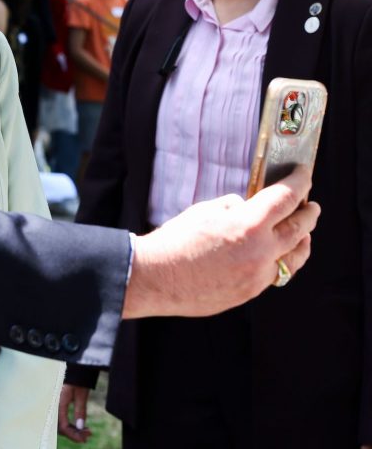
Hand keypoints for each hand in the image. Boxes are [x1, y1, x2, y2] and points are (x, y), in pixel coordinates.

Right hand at [57, 384, 91, 442]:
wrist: (75, 368)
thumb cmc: (77, 379)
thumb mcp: (81, 395)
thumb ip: (80, 411)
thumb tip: (81, 427)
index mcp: (58, 403)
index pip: (63, 426)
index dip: (73, 435)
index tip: (84, 438)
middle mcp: (54, 405)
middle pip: (60, 427)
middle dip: (74, 434)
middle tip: (87, 436)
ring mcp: (55, 405)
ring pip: (61, 424)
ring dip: (73, 430)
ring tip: (86, 431)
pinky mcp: (58, 405)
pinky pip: (61, 419)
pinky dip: (70, 424)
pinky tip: (80, 426)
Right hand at [124, 166, 318, 318]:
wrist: (156, 278)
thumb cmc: (174, 242)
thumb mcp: (205, 211)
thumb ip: (234, 208)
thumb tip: (247, 209)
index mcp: (249, 224)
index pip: (287, 197)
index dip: (300, 182)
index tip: (303, 174)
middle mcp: (261, 251)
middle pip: (300, 228)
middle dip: (308, 212)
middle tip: (311, 204)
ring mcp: (258, 275)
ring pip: (295, 256)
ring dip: (303, 240)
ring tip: (303, 233)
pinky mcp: (250, 292)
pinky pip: (275, 273)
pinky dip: (281, 260)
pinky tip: (277, 255)